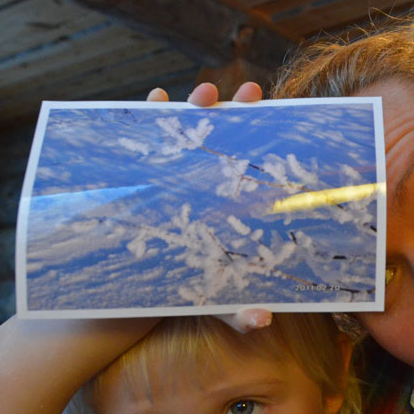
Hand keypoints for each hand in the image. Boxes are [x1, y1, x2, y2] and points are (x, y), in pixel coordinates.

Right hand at [146, 82, 270, 333]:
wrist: (133, 293)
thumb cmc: (185, 288)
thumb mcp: (215, 298)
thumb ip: (238, 310)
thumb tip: (263, 320)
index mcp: (229, 200)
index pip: (252, 160)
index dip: (267, 134)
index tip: (281, 112)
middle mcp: (203, 179)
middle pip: (224, 134)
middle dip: (237, 108)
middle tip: (249, 93)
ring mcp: (172, 171)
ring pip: (186, 127)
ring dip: (195, 103)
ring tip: (205, 94)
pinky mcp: (138, 173)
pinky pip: (145, 135)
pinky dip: (150, 112)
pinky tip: (156, 99)